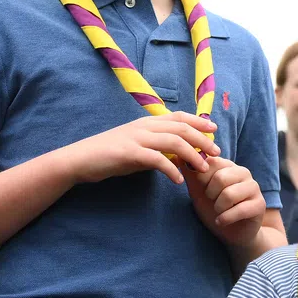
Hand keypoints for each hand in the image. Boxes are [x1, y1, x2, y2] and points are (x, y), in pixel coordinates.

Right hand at [64, 112, 218, 184]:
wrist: (80, 159)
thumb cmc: (109, 155)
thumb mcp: (136, 146)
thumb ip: (155, 147)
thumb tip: (176, 155)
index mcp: (146, 122)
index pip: (178, 117)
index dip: (198, 122)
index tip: (213, 130)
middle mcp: (144, 126)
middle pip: (181, 128)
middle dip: (202, 140)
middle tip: (217, 153)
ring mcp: (136, 138)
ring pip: (173, 142)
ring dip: (192, 155)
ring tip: (203, 169)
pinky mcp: (129, 153)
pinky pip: (156, 159)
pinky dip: (170, 169)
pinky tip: (178, 180)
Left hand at [187, 157, 266, 251]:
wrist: (230, 233)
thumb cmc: (213, 209)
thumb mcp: (198, 191)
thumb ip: (190, 175)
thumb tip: (178, 156)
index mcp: (227, 166)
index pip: (211, 162)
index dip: (202, 179)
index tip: (202, 190)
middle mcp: (243, 172)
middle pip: (220, 178)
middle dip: (210, 195)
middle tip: (212, 202)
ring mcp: (253, 187)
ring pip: (229, 194)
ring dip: (218, 208)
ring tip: (218, 212)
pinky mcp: (259, 204)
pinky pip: (240, 210)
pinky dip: (225, 219)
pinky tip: (221, 221)